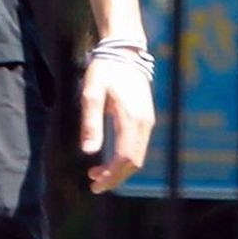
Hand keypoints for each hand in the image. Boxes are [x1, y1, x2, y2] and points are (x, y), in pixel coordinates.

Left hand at [81, 55, 154, 193]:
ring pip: (138, 156)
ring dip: (120, 169)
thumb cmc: (105, 71)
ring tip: (96, 175)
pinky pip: (138, 146)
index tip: (95, 184)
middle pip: (134, 162)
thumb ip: (90, 122)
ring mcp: (148, 121)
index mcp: (131, 119)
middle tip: (94, 185)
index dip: (111, 174)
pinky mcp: (146, 119)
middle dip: (115, 177)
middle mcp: (145, 123)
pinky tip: (109, 159)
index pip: (124, 157)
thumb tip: (89, 151)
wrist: (125, 52)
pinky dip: (125, 159)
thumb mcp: (91, 94)